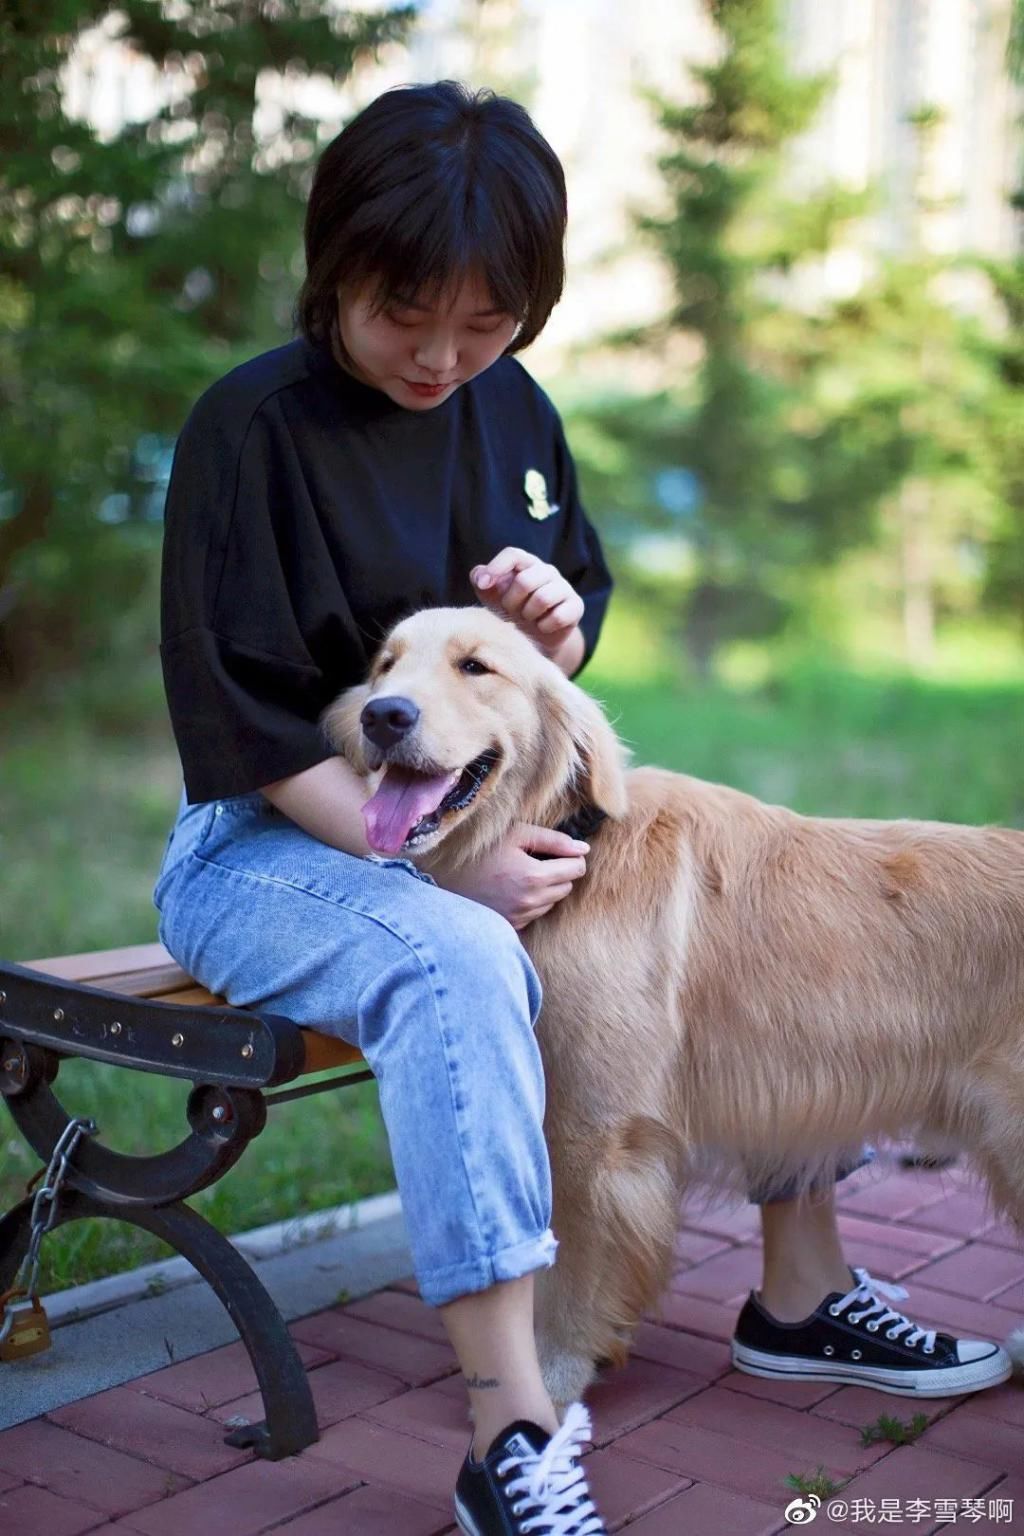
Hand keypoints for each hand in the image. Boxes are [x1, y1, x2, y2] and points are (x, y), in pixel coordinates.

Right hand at [436, 823, 589, 930]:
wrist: (440, 878)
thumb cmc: (478, 850)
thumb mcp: (516, 834)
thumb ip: (554, 840)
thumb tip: (584, 849)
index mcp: (534, 877)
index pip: (577, 869)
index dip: (571, 856)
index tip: (556, 849)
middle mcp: (530, 902)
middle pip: (567, 886)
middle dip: (558, 872)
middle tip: (533, 859)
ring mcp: (520, 918)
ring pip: (552, 901)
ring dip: (544, 888)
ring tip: (518, 873)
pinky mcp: (510, 927)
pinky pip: (535, 914)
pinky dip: (530, 902)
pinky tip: (510, 889)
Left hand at [470, 547, 583, 657]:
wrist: (538, 637)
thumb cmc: (512, 610)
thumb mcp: (491, 595)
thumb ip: (480, 579)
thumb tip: (480, 577)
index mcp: (526, 563)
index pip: (513, 555)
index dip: (497, 567)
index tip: (483, 585)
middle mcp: (547, 571)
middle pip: (525, 580)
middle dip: (512, 601)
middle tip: (511, 611)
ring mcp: (564, 587)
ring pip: (542, 598)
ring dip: (528, 615)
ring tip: (527, 618)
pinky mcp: (576, 606)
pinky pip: (558, 617)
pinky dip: (545, 627)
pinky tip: (542, 627)